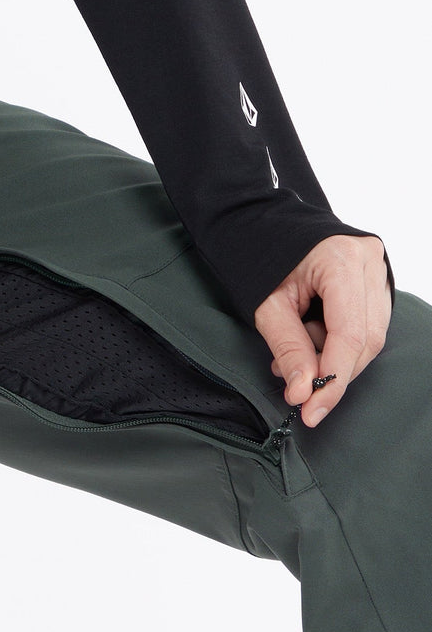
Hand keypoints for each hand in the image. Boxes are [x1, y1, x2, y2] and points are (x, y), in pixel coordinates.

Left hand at [253, 235, 391, 427]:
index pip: (351, 335)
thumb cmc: (257, 254)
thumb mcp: (266, 306)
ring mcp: (375, 266)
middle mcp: (368, 259)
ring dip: (332, 356)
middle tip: (299, 390)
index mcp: (342, 259)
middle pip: (367, 338)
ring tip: (294, 355)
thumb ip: (289, 349)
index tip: (313, 409)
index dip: (334, 379)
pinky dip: (336, 340)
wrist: (257, 222)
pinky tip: (309, 336)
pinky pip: (365, 321)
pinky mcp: (371, 276)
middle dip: (333, 372)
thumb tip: (305, 391)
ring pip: (370, 334)